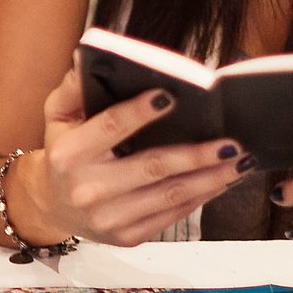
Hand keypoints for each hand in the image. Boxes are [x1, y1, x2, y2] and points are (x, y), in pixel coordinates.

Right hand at [12, 68, 251, 245]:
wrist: (52, 205)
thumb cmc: (64, 152)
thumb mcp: (57, 115)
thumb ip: (73, 87)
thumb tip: (87, 57)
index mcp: (70, 154)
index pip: (111, 127)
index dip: (140, 112)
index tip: (171, 95)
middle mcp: (88, 189)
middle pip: (152, 167)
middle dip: (197, 154)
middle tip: (232, 141)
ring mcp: (109, 217)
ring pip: (171, 195)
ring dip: (211, 178)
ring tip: (240, 161)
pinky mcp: (127, 236)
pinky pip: (172, 215)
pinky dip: (202, 197)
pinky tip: (222, 180)